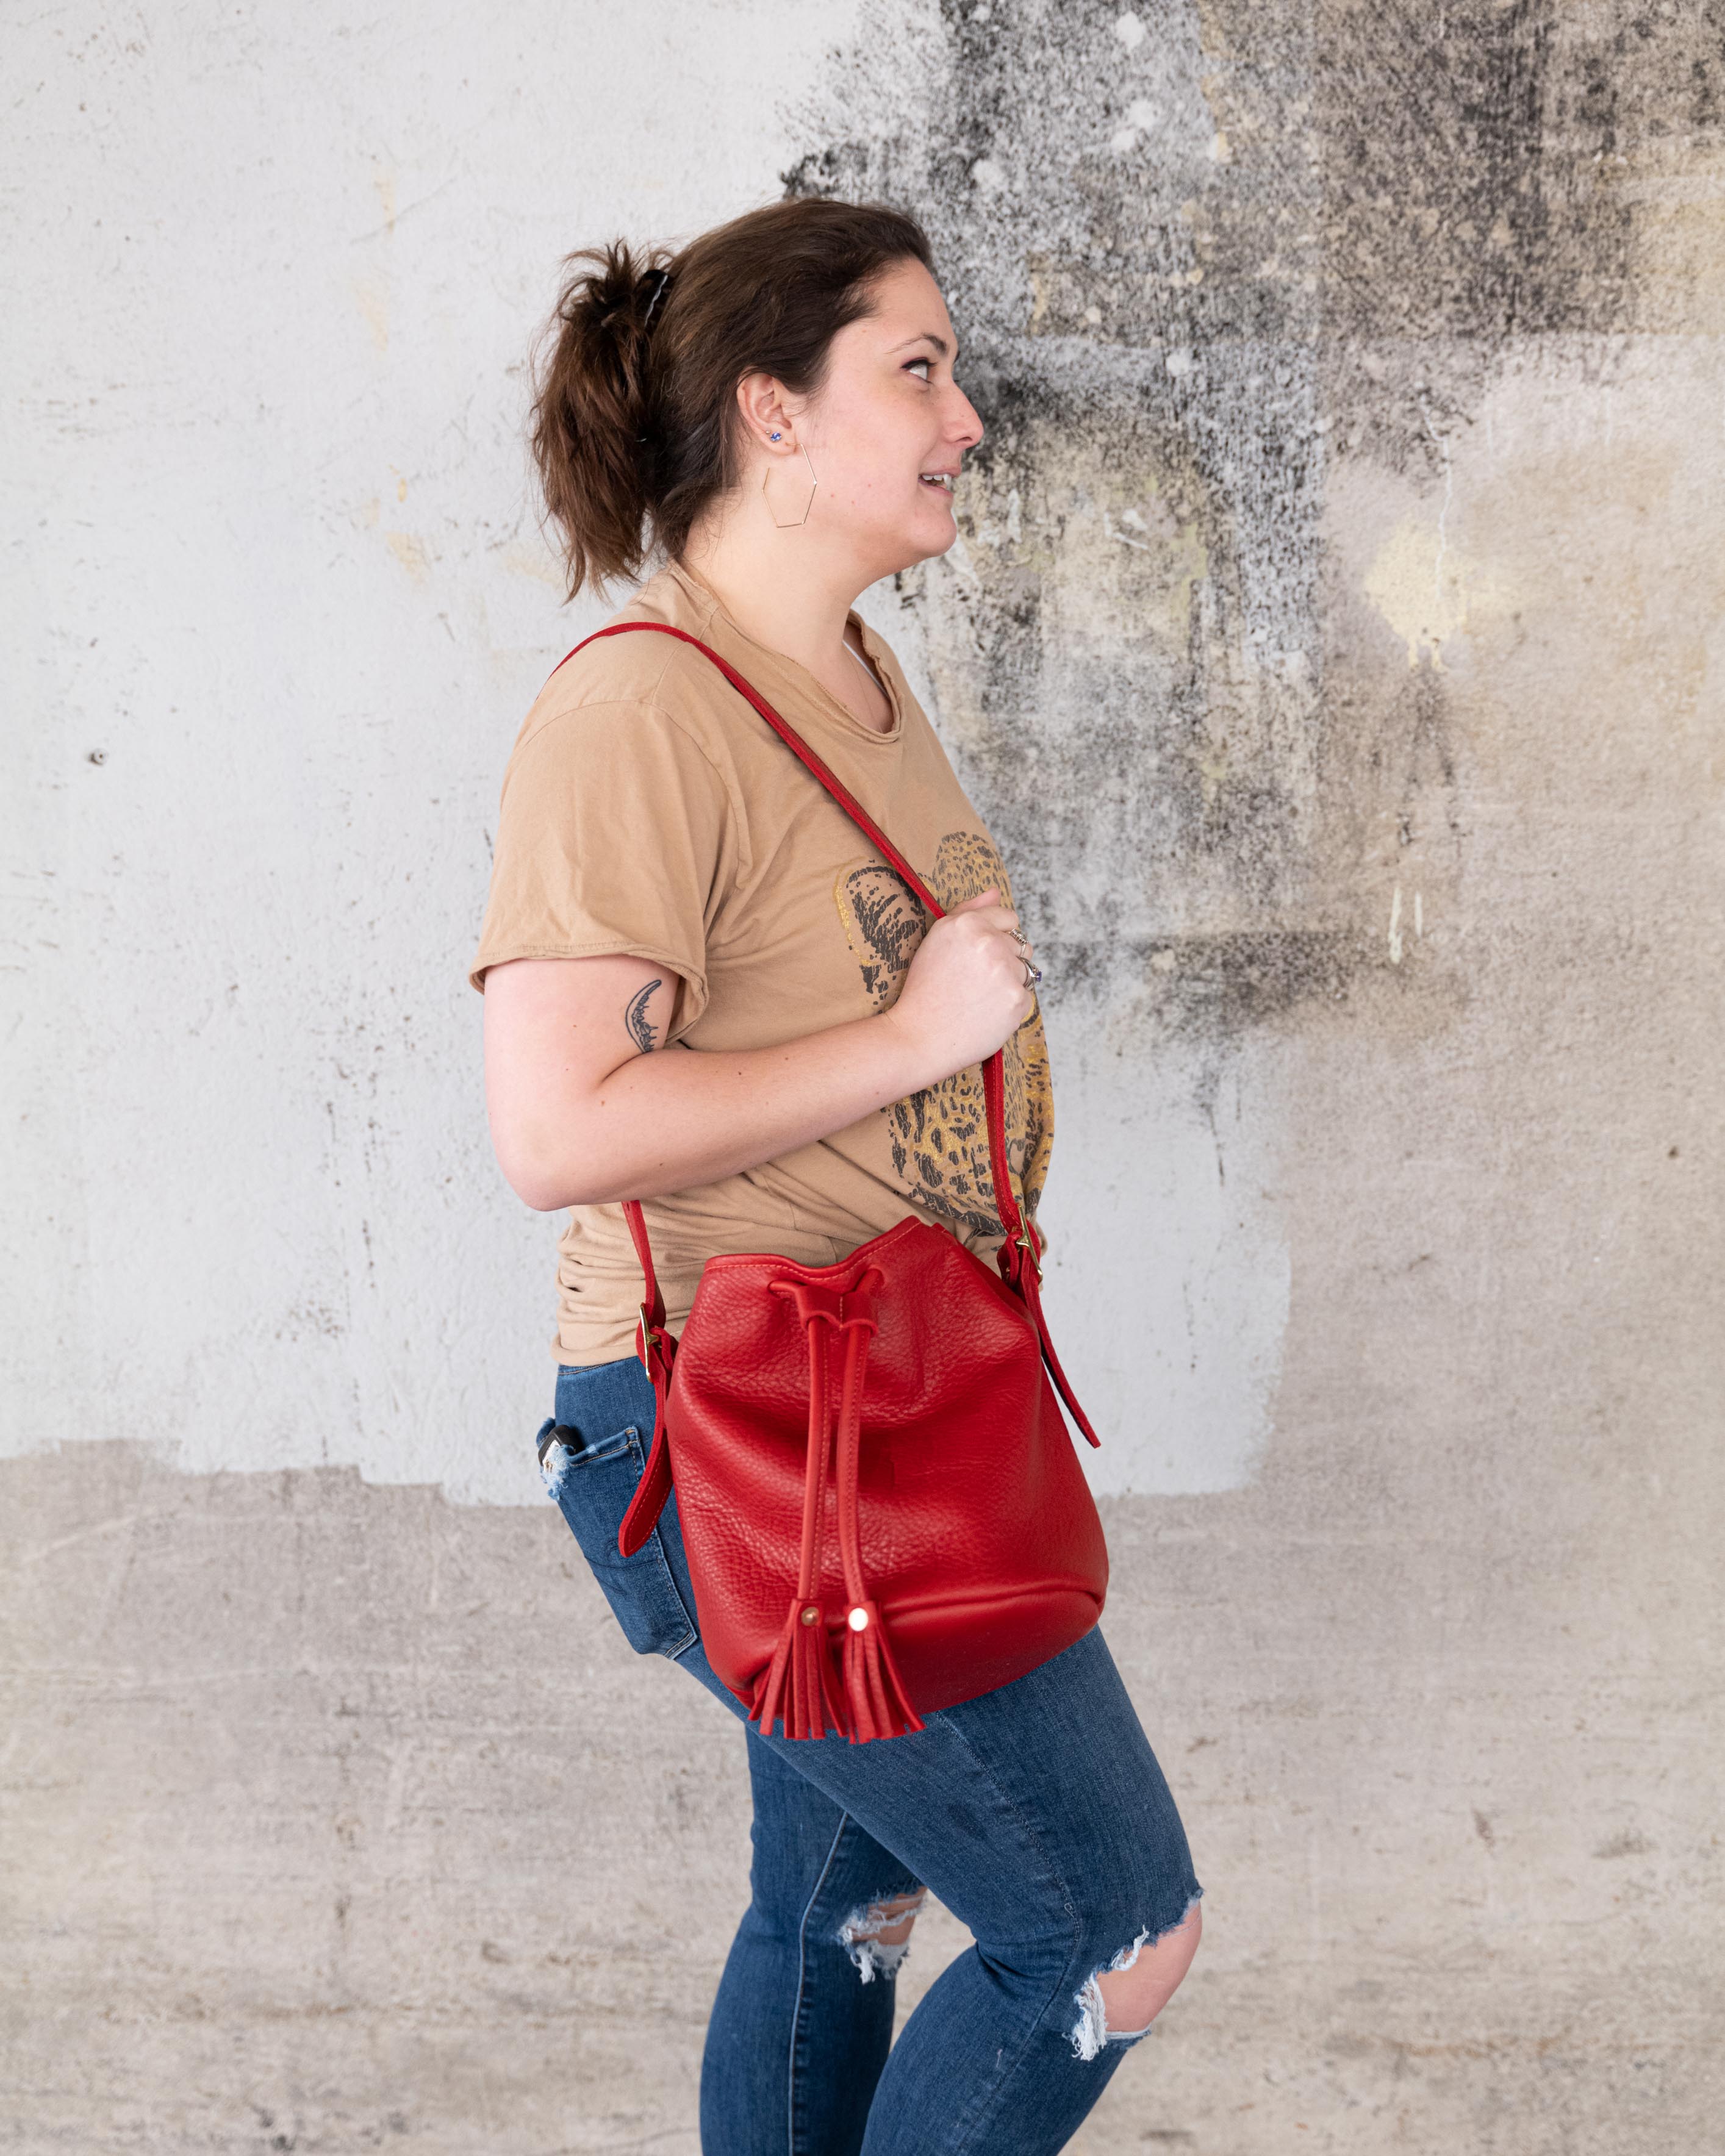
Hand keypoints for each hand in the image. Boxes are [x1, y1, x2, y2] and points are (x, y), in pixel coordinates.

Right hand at [881, 887, 1034, 1083]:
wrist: (919, 1036)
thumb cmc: (925, 990)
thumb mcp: (937, 940)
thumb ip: (969, 910)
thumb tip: (994, 892)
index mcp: (967, 924)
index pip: (1008, 918)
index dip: (996, 935)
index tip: (982, 955)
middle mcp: (989, 943)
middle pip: (1019, 944)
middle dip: (1003, 959)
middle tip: (973, 981)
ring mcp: (1006, 972)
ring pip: (1024, 970)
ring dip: (1008, 981)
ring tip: (978, 997)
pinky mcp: (1017, 1000)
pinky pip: (1025, 996)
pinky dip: (1010, 1005)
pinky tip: (985, 1011)